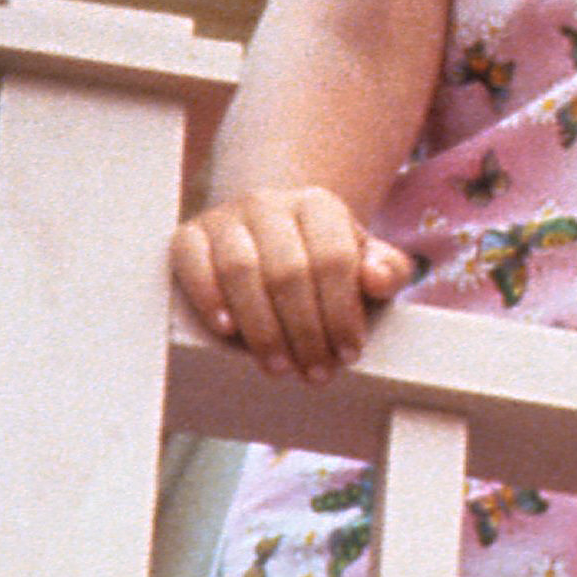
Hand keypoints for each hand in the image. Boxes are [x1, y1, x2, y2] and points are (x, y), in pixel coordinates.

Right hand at [172, 186, 414, 379]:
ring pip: (241, 271)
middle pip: (288, 272)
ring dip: (261, 327)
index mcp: (319, 205)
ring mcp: (225, 218)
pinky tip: (227, 331)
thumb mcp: (366, 261)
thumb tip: (377, 279)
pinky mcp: (188, 235)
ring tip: (279, 367)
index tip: (349, 354)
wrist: (271, 235)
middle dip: (305, 331)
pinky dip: (209, 298)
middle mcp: (269, 203)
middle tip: (316, 373)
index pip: (334, 260)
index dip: (343, 313)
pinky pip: (192, 264)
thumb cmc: (326, 259)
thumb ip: (388, 270)